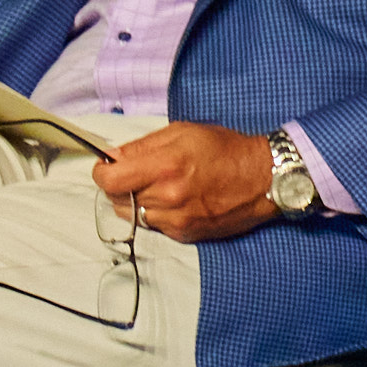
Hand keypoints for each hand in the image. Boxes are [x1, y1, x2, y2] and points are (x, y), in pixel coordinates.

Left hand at [90, 117, 276, 243]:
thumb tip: (112, 157)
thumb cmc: (226, 149)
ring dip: (137, 201)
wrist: (263, 178)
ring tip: (160, 186)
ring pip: (133, 215)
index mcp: (165, 167)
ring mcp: (176, 220)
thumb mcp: (183, 132)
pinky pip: (154, 226)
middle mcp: (168, 197)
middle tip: (138, 174)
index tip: (108, 167)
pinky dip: (157, 213)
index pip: (109, 180)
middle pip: (116, 198)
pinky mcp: (184, 234)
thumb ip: (143, 146)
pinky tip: (176, 200)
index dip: (102, 172)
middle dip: (121, 185)